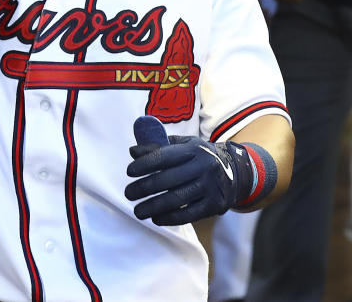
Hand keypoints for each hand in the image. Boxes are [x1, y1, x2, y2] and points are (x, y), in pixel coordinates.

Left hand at [125, 116, 250, 225]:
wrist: (236, 172)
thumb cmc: (199, 157)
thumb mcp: (183, 145)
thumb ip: (158, 147)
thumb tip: (133, 152)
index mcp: (193, 150)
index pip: (164, 157)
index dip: (145, 165)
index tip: (129, 172)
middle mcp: (204, 167)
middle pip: (168, 180)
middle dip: (144, 188)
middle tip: (128, 194)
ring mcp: (211, 187)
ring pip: (177, 199)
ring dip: (153, 207)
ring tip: (137, 211)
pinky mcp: (216, 205)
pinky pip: (189, 214)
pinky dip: (170, 218)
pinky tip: (156, 218)